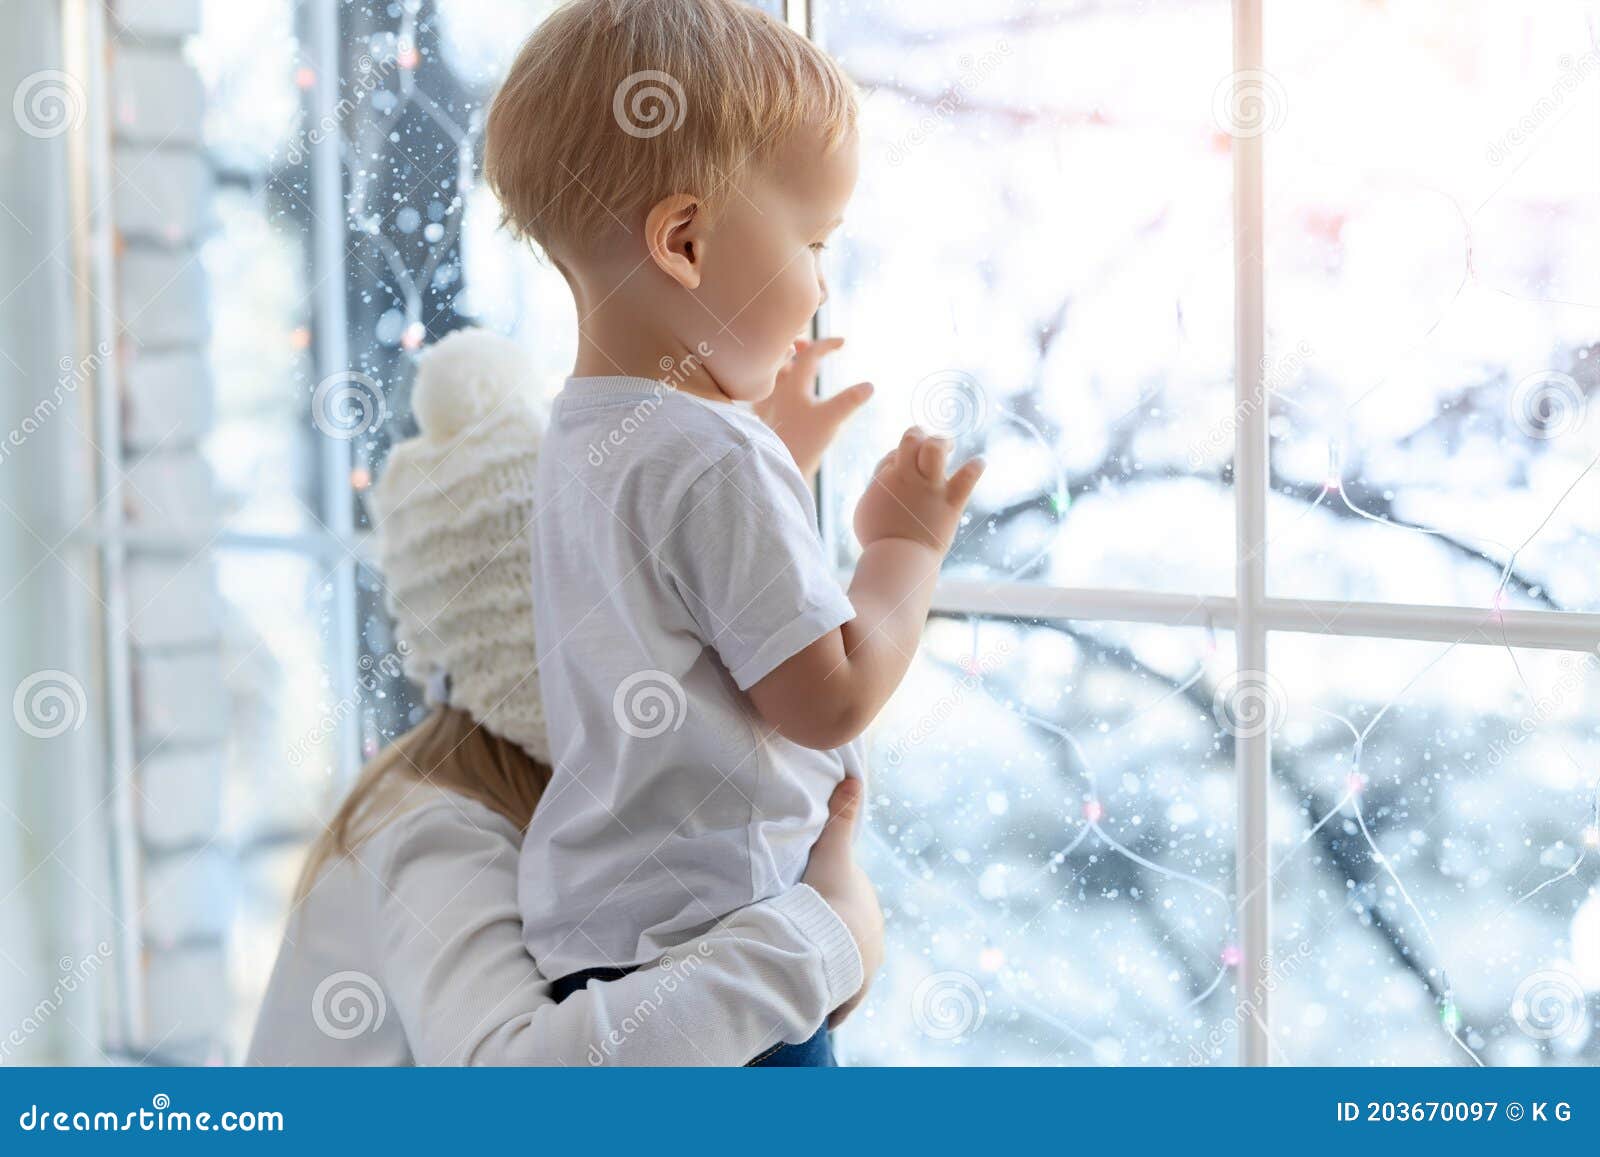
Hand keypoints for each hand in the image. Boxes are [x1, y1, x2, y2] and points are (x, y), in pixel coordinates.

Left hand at [753, 337, 872, 481]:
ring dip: (783, 364)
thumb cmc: (803, 443)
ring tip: (791, 362)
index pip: (810, 353)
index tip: (843, 342)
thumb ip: (850, 401)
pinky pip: (764, 393)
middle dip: (798, 347)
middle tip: (807, 342)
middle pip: (784, 357)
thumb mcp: (831, 420)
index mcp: (794, 383)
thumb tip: (869, 385)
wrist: (777, 469)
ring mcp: (767, 403)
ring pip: (772, 374)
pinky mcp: (763, 419)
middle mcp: (777, 389)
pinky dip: (772, 385)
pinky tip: (776, 393)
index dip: (827, 344)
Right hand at [801, 777, 881, 1028]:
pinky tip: (821, 1011)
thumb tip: (853, 776)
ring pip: (847, 969)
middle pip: (849, 936)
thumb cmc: (829, 895)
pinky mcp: (851, 995)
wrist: (829, 943)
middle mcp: (873, 940)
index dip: (830, 900)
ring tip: (807, 969)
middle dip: (832, 935)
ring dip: (832, 969)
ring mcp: (864, 970)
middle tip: (803, 934)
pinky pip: (841, 1003)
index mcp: (869, 908)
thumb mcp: (832, 852)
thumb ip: (840, 818)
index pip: (850, 902)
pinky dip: (832, 1006)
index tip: (810, 902)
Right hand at [853, 427, 984, 552]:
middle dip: (919, 434)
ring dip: (943, 442)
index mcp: (885, 479)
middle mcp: (906, 477)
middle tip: (927, 443)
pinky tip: (980, 462)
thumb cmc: (878, 540)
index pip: (893, 454)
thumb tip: (883, 482)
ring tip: (949, 446)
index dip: (899, 457)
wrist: (897, 559)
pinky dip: (976, 467)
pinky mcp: (950, 502)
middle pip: (912, 439)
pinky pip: (967, 477)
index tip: (903, 469)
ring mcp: (929, 488)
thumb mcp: (864, 511)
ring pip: (936, 448)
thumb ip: (875, 491)